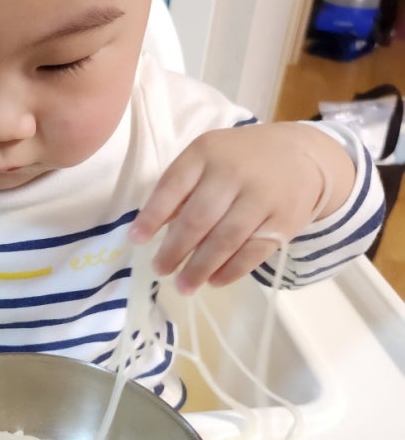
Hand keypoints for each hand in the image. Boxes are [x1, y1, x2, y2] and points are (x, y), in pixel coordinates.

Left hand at [129, 122, 355, 292]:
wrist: (303, 156)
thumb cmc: (240, 161)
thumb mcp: (208, 157)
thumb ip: (182, 188)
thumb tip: (153, 227)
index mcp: (206, 153)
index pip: (173, 186)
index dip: (152, 216)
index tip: (136, 240)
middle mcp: (233, 173)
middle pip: (198, 219)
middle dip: (175, 249)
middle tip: (160, 269)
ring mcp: (261, 197)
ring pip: (225, 239)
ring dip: (200, 267)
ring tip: (183, 286)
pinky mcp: (284, 221)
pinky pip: (253, 252)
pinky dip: (231, 271)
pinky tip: (214, 281)